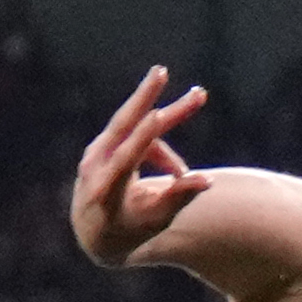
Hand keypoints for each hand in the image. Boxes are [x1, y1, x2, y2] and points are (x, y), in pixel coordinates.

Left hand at [68, 67, 209, 270]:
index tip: (158, 115)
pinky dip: (159, 153)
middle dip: (146, 96)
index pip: (127, 157)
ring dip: (168, 138)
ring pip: (140, 133)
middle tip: (161, 71)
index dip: (145, 136)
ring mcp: (97, 150)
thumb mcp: (156, 220)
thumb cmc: (130, 228)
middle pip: (123, 124)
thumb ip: (178, 197)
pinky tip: (173, 174)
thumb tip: (207, 181)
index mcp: (106, 188)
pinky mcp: (104, 144)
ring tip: (184, 163)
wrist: (94, 231)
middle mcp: (95, 163)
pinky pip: (139, 139)